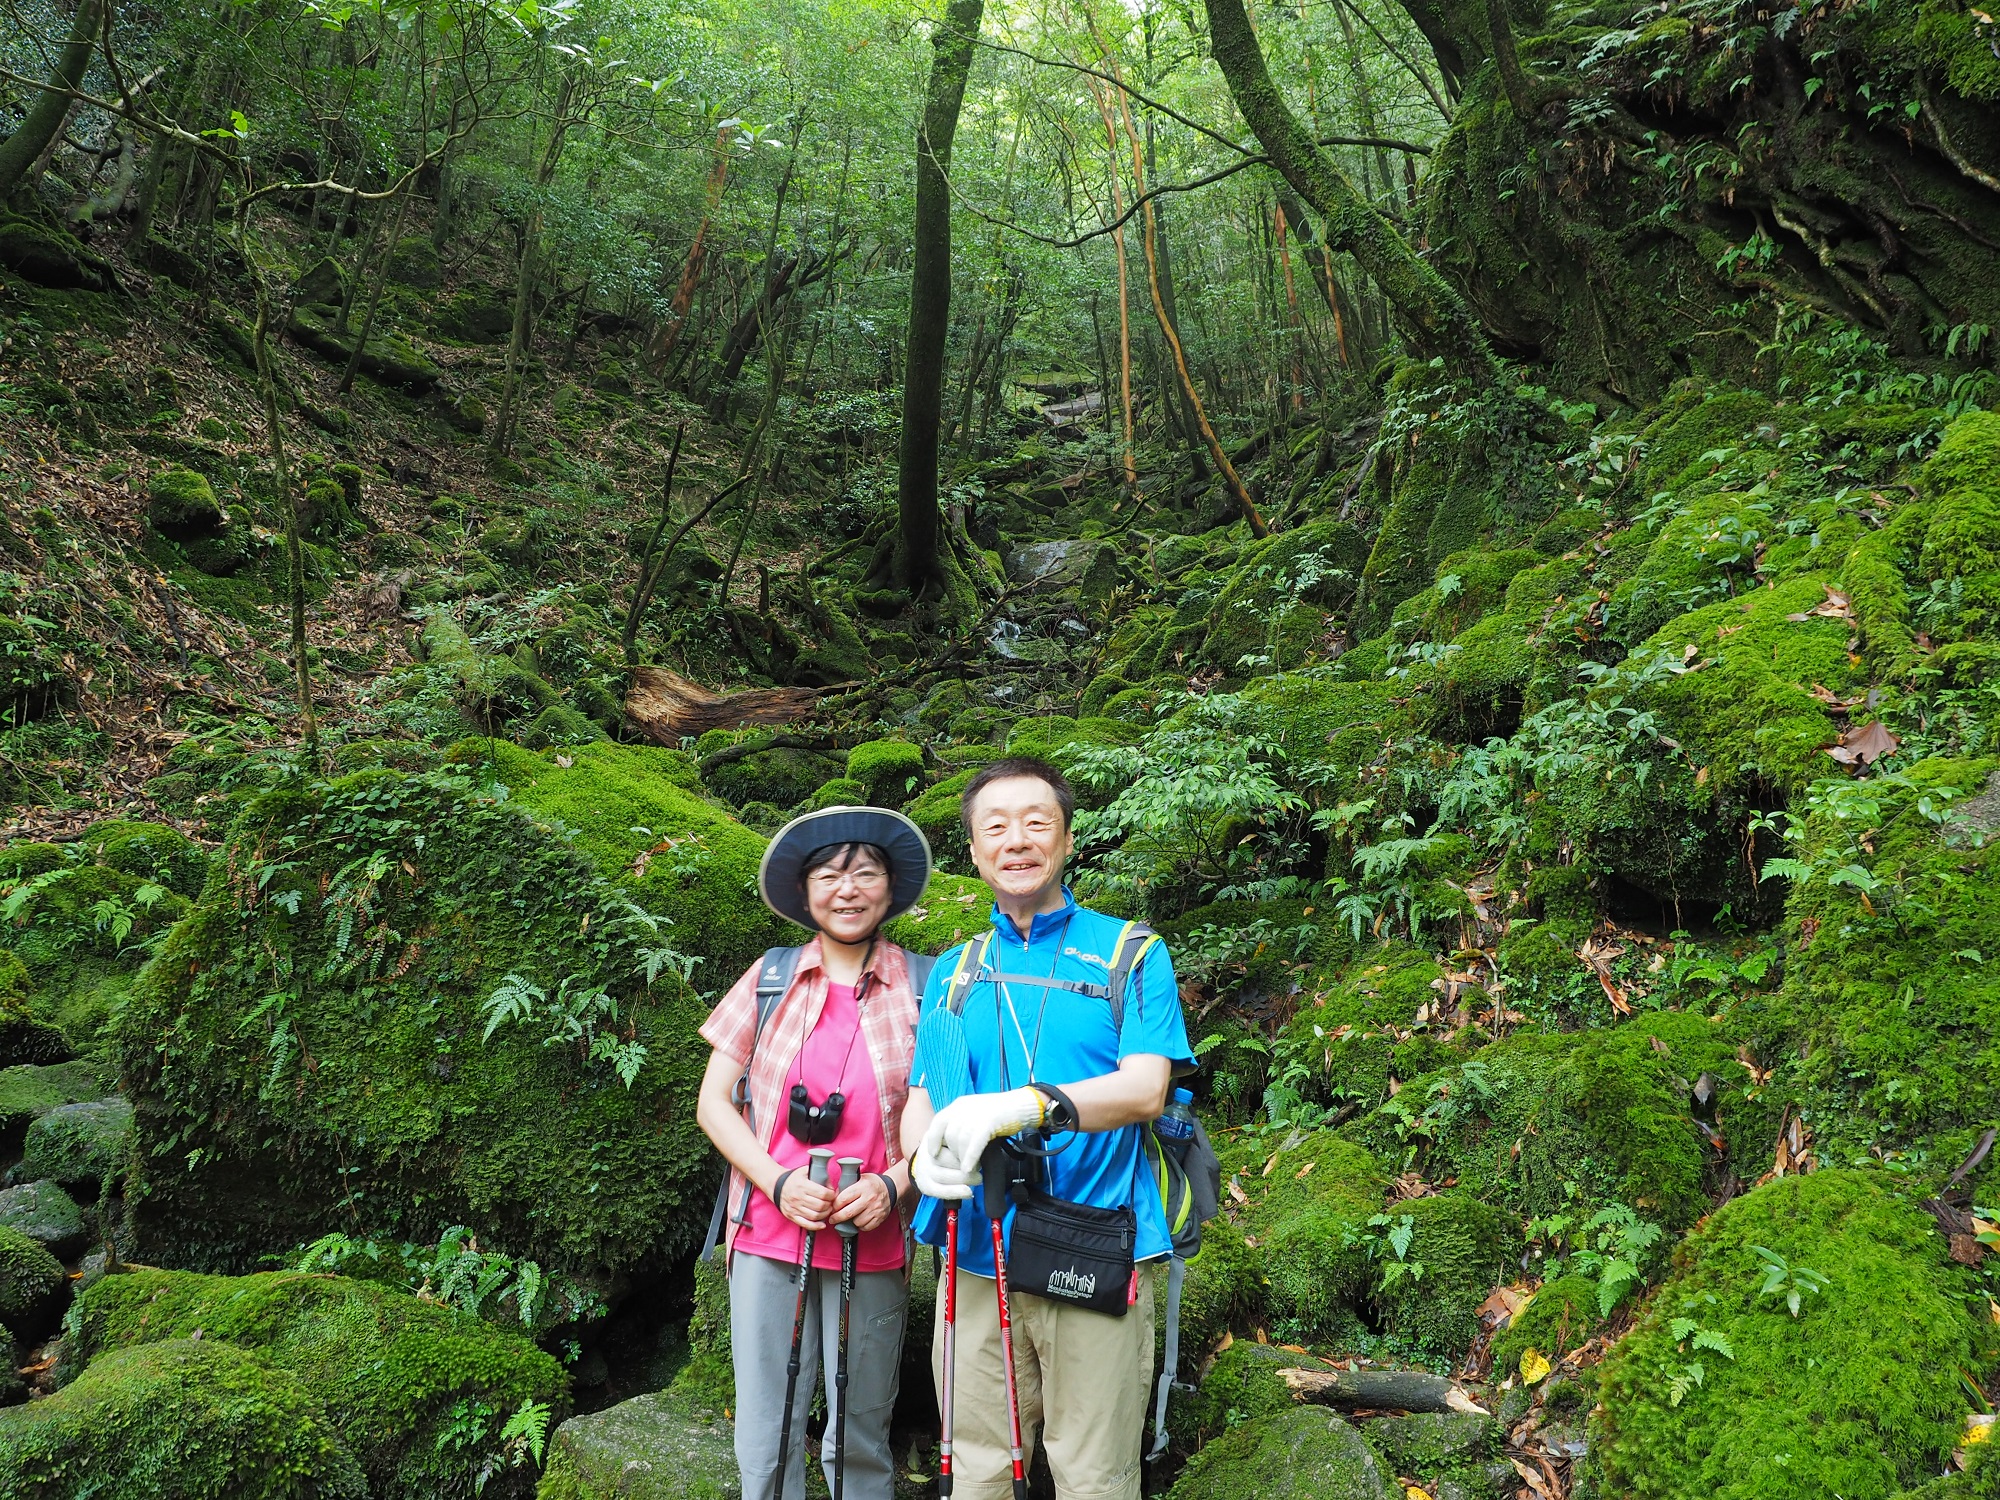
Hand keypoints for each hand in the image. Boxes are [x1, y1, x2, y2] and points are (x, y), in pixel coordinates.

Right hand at [774, 1169, 836, 1230]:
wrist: (776, 1185)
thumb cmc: (793, 1179)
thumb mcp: (805, 1171)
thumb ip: (819, 1174)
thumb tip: (831, 1184)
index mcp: (802, 1185)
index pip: (822, 1193)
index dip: (832, 1195)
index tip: (833, 1194)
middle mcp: (798, 1197)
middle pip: (820, 1205)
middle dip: (829, 1205)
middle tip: (831, 1202)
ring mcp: (794, 1208)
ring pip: (815, 1216)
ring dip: (825, 1214)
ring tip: (827, 1210)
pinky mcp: (792, 1216)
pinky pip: (805, 1224)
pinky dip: (816, 1226)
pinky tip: (822, 1224)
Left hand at [831, 1173, 894, 1232]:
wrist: (890, 1188)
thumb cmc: (872, 1184)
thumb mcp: (860, 1178)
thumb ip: (847, 1186)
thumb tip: (833, 1196)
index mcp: (863, 1187)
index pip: (844, 1198)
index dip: (835, 1205)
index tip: (832, 1207)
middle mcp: (869, 1198)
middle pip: (848, 1213)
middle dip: (837, 1218)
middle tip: (833, 1219)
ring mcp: (875, 1209)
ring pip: (856, 1222)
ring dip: (851, 1221)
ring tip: (850, 1217)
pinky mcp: (879, 1218)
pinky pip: (865, 1227)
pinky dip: (861, 1226)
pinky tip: (859, 1220)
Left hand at [916, 1088, 1043, 1199]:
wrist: (1023, 1105)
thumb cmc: (1001, 1114)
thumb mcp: (976, 1116)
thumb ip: (963, 1126)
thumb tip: (952, 1146)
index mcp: (959, 1105)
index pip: (938, 1122)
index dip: (933, 1139)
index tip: (934, 1154)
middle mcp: (964, 1107)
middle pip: (949, 1135)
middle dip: (952, 1154)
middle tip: (960, 1166)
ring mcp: (976, 1113)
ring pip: (960, 1140)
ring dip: (962, 1158)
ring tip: (969, 1170)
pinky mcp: (989, 1120)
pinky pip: (974, 1142)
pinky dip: (970, 1157)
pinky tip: (970, 1168)